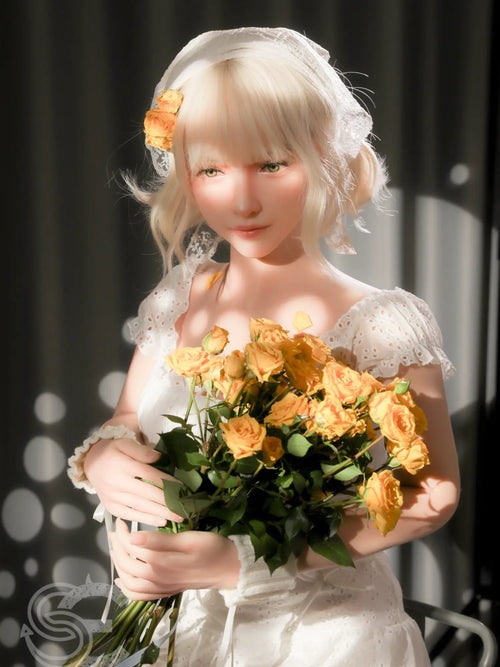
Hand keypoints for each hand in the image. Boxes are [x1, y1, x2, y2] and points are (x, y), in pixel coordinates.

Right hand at [84, 438, 181, 525]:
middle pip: (148, 494)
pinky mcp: (111, 507)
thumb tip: (158, 456)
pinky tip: (160, 521)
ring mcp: (113, 497)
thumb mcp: (125, 443)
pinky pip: (130, 515)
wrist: (91, 463)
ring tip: (178, 518)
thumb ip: (141, 450)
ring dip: (161, 513)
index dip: (168, 482)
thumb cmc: (113, 451)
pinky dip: (146, 519)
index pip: (151, 475)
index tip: (184, 489)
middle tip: (186, 509)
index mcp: (123, 465)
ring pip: (141, 507)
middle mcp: (118, 483)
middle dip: (168, 503)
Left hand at [110, 519, 239, 599]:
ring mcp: (160, 588)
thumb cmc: (211, 549)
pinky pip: (139, 596)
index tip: (122, 520)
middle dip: (117, 546)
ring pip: (129, 581)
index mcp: (161, 563)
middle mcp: (157, 579)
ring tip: (116, 548)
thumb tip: (133, 538)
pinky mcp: (165, 591)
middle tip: (116, 530)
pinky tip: (122, 579)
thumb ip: (159, 541)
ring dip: (118, 565)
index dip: (123, 533)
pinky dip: (127, 588)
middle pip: (126, 564)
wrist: (228, 568)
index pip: (132, 548)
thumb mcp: (187, 539)